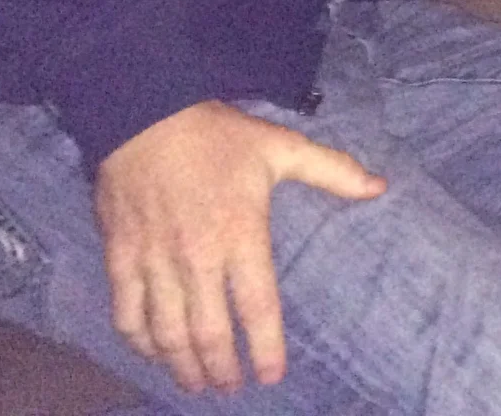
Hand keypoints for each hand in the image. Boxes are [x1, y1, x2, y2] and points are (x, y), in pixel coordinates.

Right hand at [94, 100, 384, 393]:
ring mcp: (155, 261)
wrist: (145, 113)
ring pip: (166, 333)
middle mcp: (197, 257)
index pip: (257, 307)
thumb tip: (379, 186)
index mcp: (242, 235)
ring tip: (197, 384)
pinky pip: (127, 314)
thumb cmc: (219, 135)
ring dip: (181, 365)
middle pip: (208, 333)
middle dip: (222, 368)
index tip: (271, 376)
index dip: (265, 347)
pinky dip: (139, 342)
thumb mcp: (282, 147)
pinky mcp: (120, 257)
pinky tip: (153, 353)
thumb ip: (332, 171)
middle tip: (231, 387)